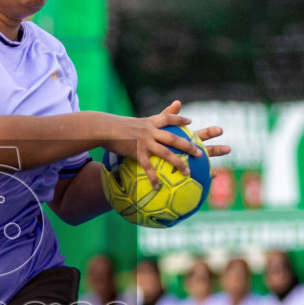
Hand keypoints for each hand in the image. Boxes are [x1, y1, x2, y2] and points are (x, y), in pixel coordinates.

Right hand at [104, 102, 223, 187]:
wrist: (103, 128)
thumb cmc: (114, 126)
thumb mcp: (131, 121)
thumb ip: (140, 122)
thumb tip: (142, 123)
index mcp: (150, 122)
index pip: (168, 118)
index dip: (180, 119)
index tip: (190, 122)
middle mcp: (151, 131)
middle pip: (174, 138)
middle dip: (189, 145)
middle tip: (200, 153)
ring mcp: (145, 141)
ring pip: (166, 153)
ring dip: (178, 163)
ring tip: (188, 173)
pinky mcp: (137, 152)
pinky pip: (148, 167)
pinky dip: (153, 177)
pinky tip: (158, 186)